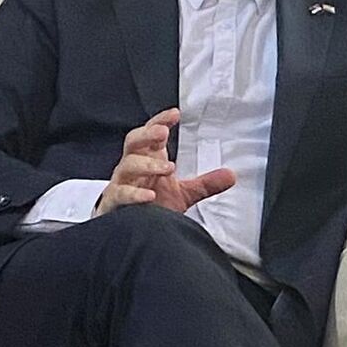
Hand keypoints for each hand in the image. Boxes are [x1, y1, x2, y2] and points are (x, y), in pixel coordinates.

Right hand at [95, 107, 235, 215]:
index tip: (175, 114)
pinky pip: (120, 193)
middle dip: (147, 134)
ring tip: (168, 167)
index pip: (150, 134)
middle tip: (162, 133)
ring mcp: (122, 184)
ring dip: (148, 164)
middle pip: (133, 142)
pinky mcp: (115, 203)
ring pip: (127, 166)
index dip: (160, 122)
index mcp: (147, 160)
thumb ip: (205, 184)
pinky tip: (150, 195)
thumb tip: (231, 175)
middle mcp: (132, 168)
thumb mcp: (182, 194)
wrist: (130, 232)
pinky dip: (134, 194)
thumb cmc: (151, 207)